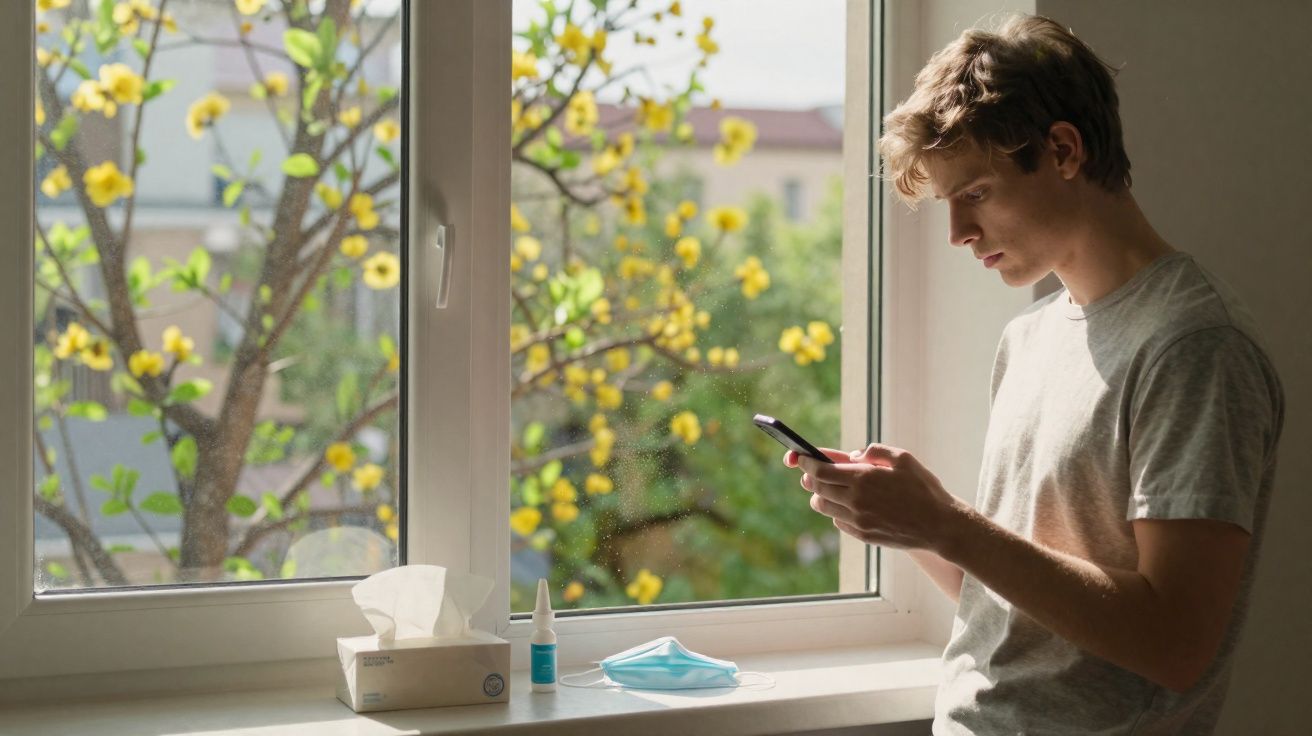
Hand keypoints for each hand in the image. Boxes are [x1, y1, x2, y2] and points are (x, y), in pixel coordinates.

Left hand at [783, 444, 964, 552]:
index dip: (806, 463)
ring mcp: (858, 520)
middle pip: (817, 487)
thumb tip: (852, 455)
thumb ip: (874, 451)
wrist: (940, 525)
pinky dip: (836, 511)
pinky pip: (837, 521)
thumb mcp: (903, 458)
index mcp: (864, 478)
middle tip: (810, 472)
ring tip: (829, 488)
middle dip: (810, 477)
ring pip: (823, 506)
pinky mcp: (862, 534)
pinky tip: (848, 504)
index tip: (801, 458)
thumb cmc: (924, 488)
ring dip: (821, 495)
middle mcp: (856, 500)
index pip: (820, 470)